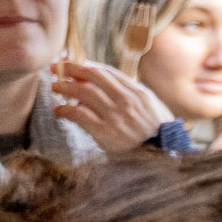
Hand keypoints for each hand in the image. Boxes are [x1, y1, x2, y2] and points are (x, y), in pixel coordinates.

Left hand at [50, 59, 172, 152]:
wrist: (166, 157)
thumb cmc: (159, 134)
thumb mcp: (153, 108)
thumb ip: (133, 95)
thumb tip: (109, 85)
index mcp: (138, 93)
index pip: (107, 72)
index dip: (86, 65)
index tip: (72, 63)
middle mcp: (126, 101)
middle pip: (93, 76)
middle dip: (71, 69)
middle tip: (55, 67)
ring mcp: (116, 116)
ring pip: (83, 92)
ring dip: (65, 87)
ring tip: (55, 87)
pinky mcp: (106, 132)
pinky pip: (79, 115)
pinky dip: (65, 110)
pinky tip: (58, 111)